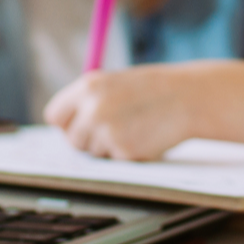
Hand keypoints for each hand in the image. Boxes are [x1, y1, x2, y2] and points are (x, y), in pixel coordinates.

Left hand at [43, 65, 196, 159]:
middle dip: (88, 139)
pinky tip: (144, 136)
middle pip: (72, 139)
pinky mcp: (125, 151)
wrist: (188, 97)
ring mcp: (108, 132)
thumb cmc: (151, 89)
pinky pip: (115, 160)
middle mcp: (93, 109)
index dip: (67, 123)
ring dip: (108, 147)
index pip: (55, 115)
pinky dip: (127, 153)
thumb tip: (65, 129)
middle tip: (114, 127)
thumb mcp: (114, 83)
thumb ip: (87, 101)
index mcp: (88, 87)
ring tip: (133, 127)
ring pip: (93, 153)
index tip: (79, 124)